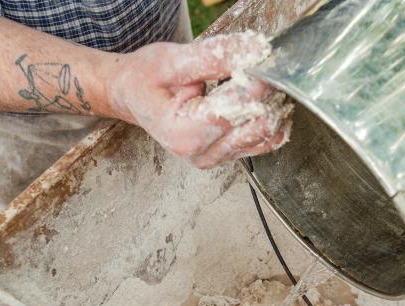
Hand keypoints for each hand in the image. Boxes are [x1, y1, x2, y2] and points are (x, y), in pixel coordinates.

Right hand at [109, 32, 292, 168]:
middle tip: (265, 67)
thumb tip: (252, 50)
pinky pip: (260, 143)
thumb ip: (213, 57)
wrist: (133, 97)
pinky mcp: (224, 155)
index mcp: (183, 133)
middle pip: (252, 124)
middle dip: (265, 93)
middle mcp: (200, 152)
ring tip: (264, 80)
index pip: (232, 110)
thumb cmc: (145, 79)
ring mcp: (213, 157)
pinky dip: (269, 120)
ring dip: (271, 107)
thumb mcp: (171, 60)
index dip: (254, 83)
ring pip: (262, 136)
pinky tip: (267, 100)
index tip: (263, 59)